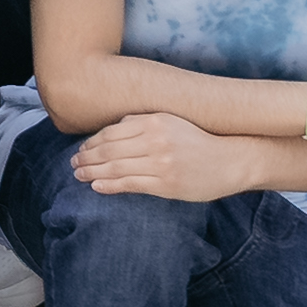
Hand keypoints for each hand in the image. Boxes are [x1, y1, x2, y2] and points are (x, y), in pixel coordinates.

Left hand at [73, 111, 250, 203]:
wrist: (232, 160)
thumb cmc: (200, 141)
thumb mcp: (173, 122)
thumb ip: (145, 121)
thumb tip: (118, 125)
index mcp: (155, 122)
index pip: (113, 132)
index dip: (93, 141)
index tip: (82, 148)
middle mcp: (155, 140)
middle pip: (110, 149)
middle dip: (87, 156)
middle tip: (73, 163)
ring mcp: (160, 162)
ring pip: (116, 166)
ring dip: (93, 171)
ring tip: (79, 174)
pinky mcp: (166, 183)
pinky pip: (130, 184)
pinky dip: (109, 184)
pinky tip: (96, 186)